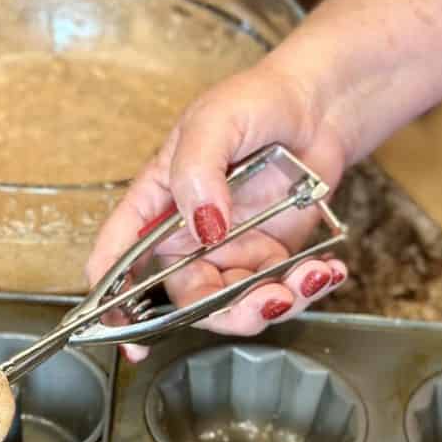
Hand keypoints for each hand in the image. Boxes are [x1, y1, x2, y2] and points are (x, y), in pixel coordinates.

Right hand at [85, 62, 347, 361]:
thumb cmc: (255, 102)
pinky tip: (327, 270)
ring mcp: (228, 254)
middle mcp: (187, 240)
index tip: (128, 339)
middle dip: (226, 311)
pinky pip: (277, 293)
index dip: (114, 305)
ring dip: (272, 304)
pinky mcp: (267, 260)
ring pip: (235, 306)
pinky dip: (305, 290)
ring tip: (310, 278)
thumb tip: (203, 227)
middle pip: (187, 299)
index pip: (119, 259)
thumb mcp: (214, 122)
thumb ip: (197, 172)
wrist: (318, 107)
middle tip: (267, 299)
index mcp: (156, 207)